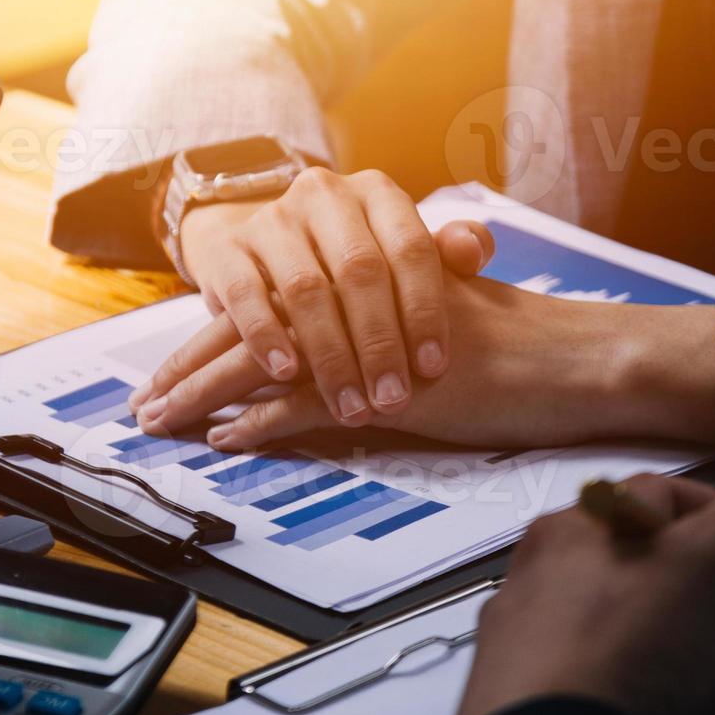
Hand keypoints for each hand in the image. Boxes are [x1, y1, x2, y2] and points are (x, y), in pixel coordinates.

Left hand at [135, 264, 714, 453]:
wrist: (570, 359)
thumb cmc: (508, 347)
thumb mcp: (424, 322)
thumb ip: (370, 326)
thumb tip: (314, 356)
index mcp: (360, 276)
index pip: (269, 301)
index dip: (215, 336)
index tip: (171, 368)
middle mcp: (356, 295)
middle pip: (251, 327)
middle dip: (188, 367)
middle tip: (143, 402)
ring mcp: (368, 337)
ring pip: (265, 361)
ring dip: (205, 394)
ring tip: (163, 422)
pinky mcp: (387, 382)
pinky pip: (307, 402)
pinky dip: (261, 422)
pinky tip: (225, 438)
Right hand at [163, 167, 465, 424]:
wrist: (265, 246)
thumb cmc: (350, 261)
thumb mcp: (398, 253)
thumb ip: (445, 254)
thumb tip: (473, 251)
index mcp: (377, 192)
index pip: (410, 248)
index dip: (424, 310)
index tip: (433, 368)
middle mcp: (323, 195)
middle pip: (358, 272)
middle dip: (379, 344)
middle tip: (392, 400)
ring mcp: (271, 219)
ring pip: (305, 289)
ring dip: (330, 356)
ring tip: (350, 407)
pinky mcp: (226, 250)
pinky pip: (245, 295)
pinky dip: (266, 337)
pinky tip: (287, 374)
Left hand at [454, 474, 714, 714]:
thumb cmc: (627, 651)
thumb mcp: (714, 563)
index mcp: (574, 526)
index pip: (673, 498)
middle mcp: (539, 579)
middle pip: (655, 573)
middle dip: (711, 602)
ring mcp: (528, 647)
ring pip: (634, 637)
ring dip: (682, 659)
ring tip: (711, 694)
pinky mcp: (531, 709)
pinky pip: (611, 692)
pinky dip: (645, 702)